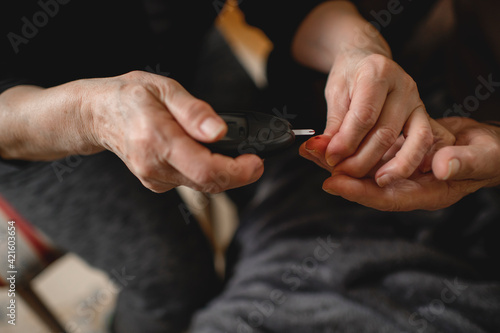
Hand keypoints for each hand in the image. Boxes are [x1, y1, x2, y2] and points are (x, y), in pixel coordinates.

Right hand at [81, 71, 263, 192]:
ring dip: (223, 173)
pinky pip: (190, 181)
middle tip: (254, 159)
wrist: (98, 114)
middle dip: (237, 174)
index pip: (205, 169)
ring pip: (201, 185)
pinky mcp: (156, 182)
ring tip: (233, 152)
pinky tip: (205, 154)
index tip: (256, 162)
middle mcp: (154, 166)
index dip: (237, 171)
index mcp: (158, 140)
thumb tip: (219, 131)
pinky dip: (205, 171)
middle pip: (208, 183)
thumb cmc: (131, 97)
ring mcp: (154, 178)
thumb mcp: (165, 89)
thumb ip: (194, 112)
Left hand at [300, 118, 499, 210]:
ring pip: (363, 170)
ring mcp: (401, 173)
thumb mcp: (482, 159)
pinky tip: (333, 139)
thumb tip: (441, 167)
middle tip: (312, 158)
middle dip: (338, 173)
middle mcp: (408, 186)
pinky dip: (352, 147)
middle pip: (366, 185)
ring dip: (339, 159)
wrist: (489, 147)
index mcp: (427, 193)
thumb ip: (463, 164)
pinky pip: (369, 156)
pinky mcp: (397, 157)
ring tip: (312, 147)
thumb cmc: (491, 157)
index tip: (332, 182)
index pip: (387, 197)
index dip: (359, 192)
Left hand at [323, 50, 454, 185]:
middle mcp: (404, 85)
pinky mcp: (424, 116)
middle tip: (340, 172)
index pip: (363, 115)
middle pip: (385, 133)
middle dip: (360, 160)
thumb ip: (333, 124)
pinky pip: (421, 144)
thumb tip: (322, 151)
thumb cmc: (350, 76)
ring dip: (385, 167)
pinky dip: (406, 163)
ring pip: (410, 142)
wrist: (368, 61)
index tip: (330, 158)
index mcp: (377, 72)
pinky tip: (388, 175)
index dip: (346, 142)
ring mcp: (418, 101)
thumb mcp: (335, 94)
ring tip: (363, 180)